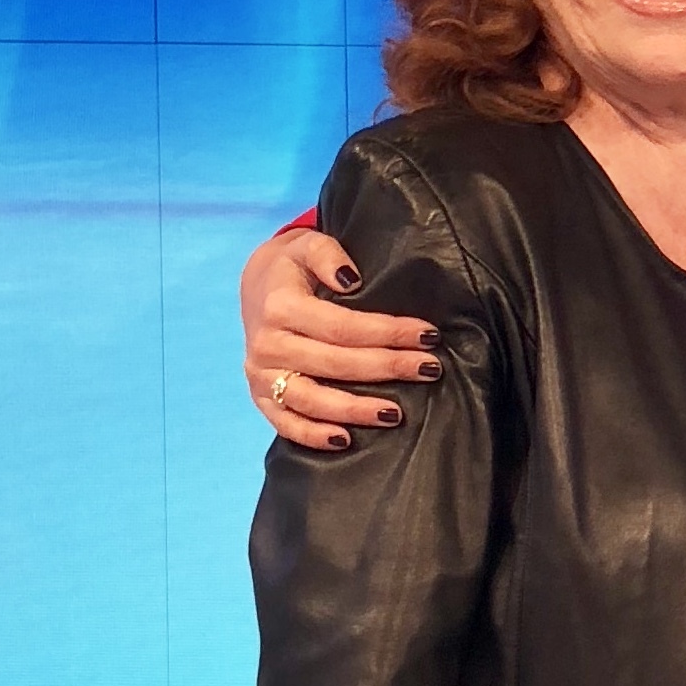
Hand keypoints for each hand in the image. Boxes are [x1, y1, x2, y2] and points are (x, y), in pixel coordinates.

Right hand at [242, 228, 441, 451]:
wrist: (256, 289)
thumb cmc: (293, 269)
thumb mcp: (306, 244)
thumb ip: (327, 252)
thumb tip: (350, 279)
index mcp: (280, 306)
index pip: (343, 327)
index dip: (387, 333)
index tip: (427, 335)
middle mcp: (268, 344)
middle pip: (337, 364)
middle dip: (388, 367)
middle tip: (429, 370)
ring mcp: (262, 374)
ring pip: (313, 400)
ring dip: (356, 410)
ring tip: (396, 414)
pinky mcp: (261, 397)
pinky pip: (286, 424)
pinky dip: (313, 436)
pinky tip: (345, 440)